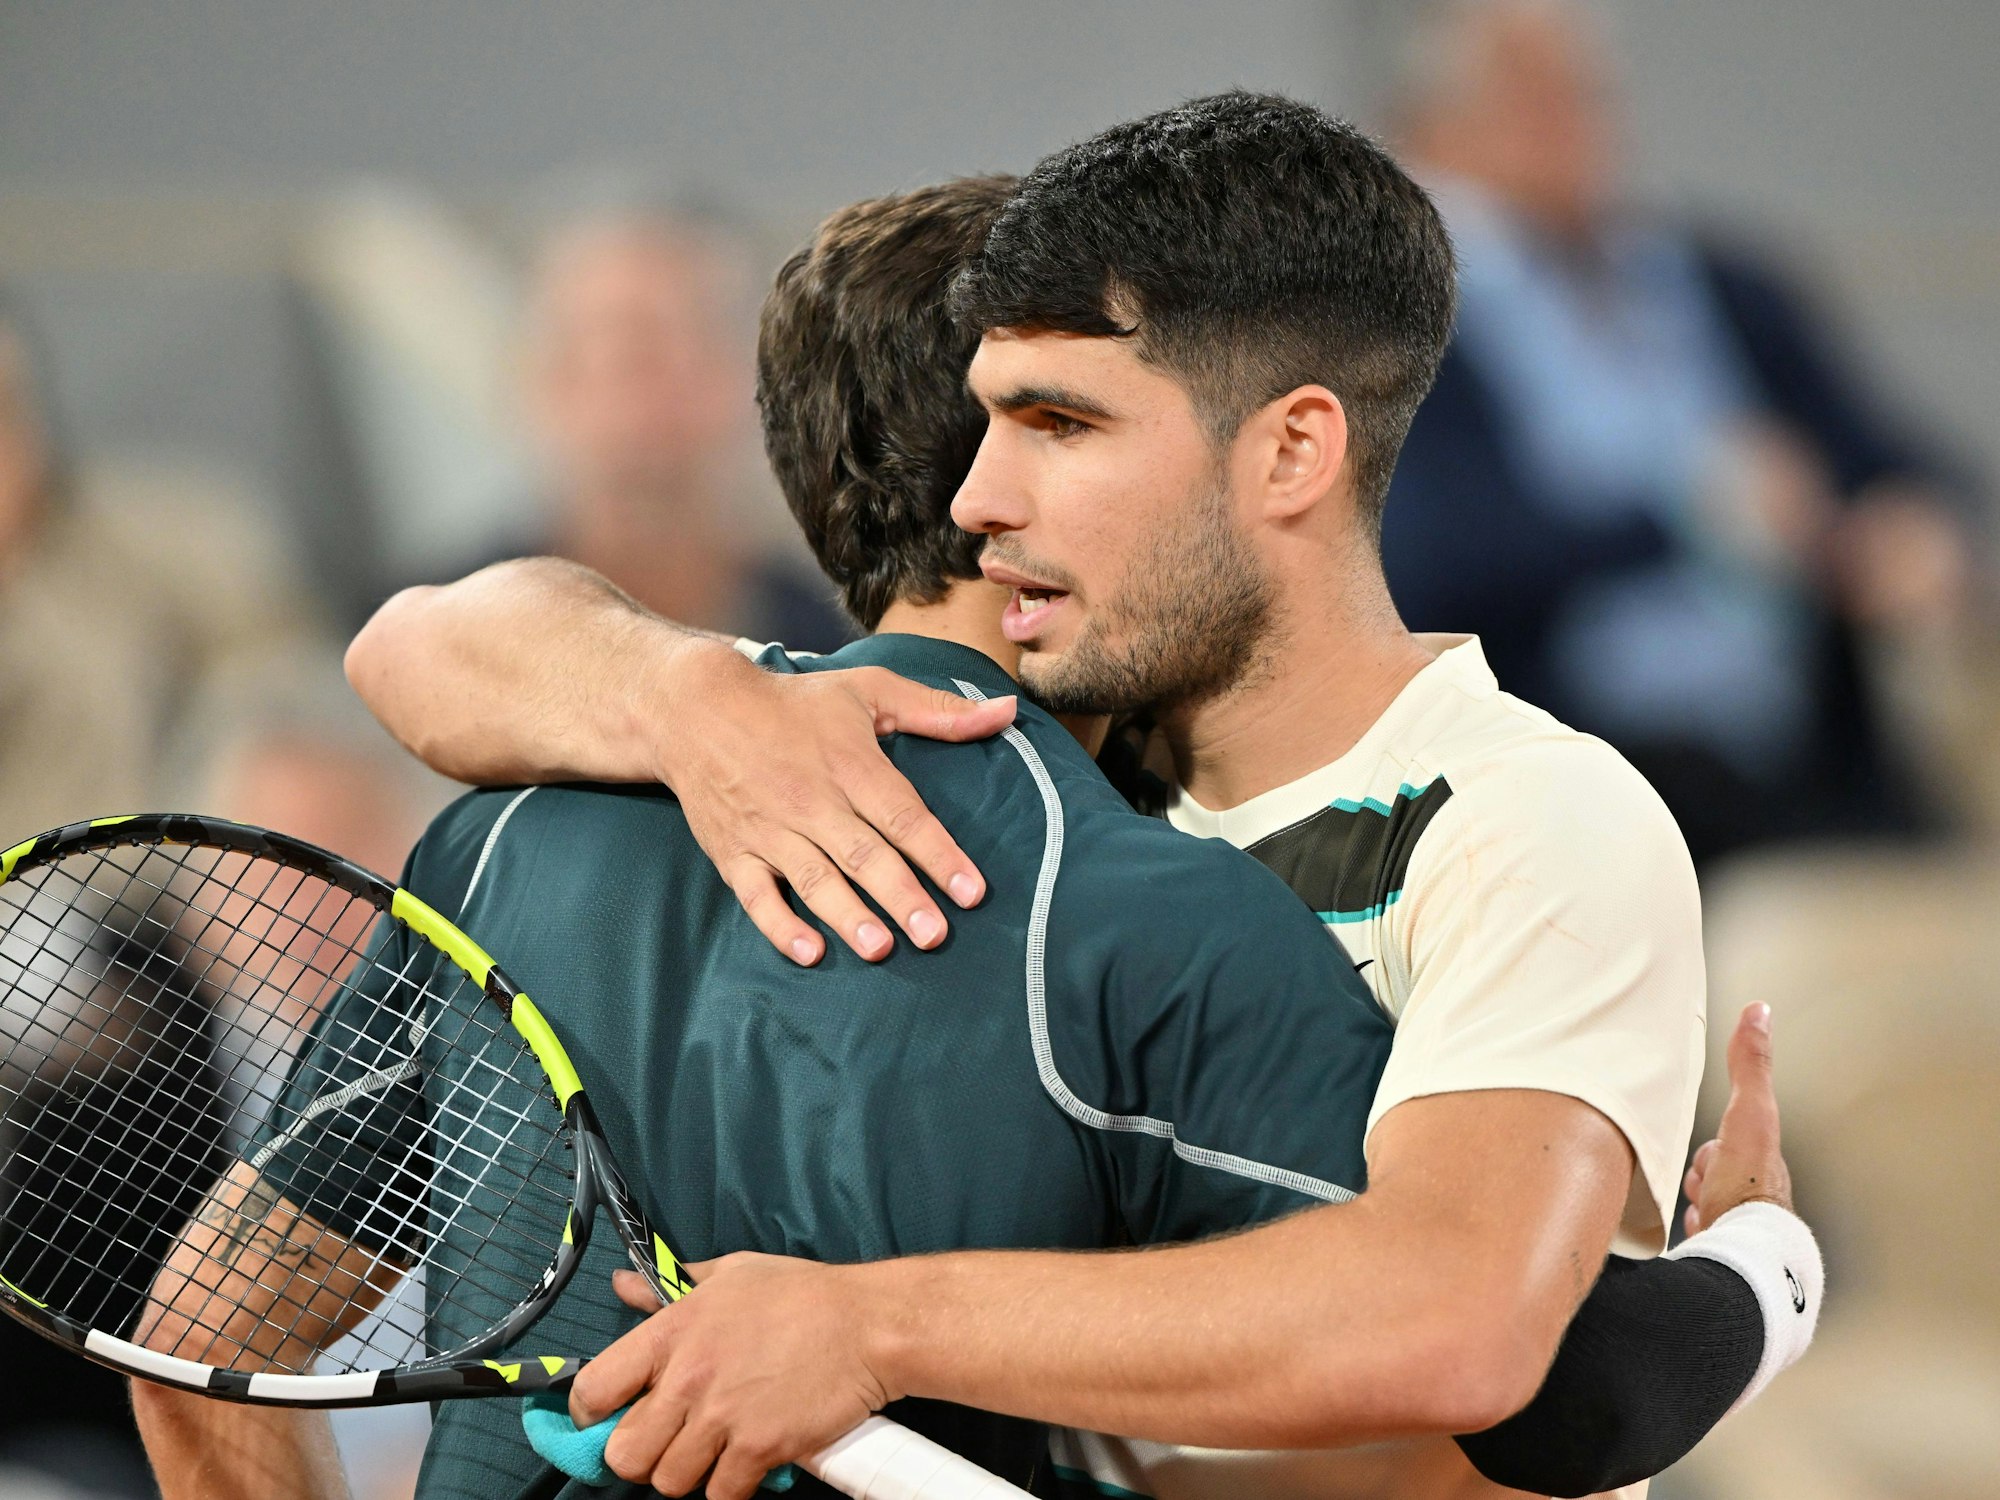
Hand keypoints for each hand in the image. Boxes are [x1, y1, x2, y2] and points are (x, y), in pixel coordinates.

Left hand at [570, 1255, 891, 1498]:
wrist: (866, 1325)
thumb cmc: (800, 1295)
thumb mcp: (730, 1274)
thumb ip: (668, 1287)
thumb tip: (624, 1285)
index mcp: (672, 1331)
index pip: (594, 1390)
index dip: (593, 1413)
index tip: (609, 1417)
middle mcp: (688, 1378)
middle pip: (625, 1455)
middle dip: (642, 1455)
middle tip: (668, 1441)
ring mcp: (723, 1418)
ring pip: (669, 1482)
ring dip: (688, 1473)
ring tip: (712, 1450)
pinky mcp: (759, 1449)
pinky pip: (720, 1495)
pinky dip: (729, 1486)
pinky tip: (746, 1460)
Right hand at [656, 648, 1016, 963]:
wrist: (696, 709)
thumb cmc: (796, 702)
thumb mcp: (869, 690)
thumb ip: (939, 710)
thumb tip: (1008, 710)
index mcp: (850, 764)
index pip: (902, 814)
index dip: (938, 854)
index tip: (972, 891)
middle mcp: (812, 800)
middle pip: (863, 854)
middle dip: (901, 896)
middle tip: (935, 935)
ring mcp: (770, 829)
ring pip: (814, 879)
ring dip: (847, 916)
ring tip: (880, 949)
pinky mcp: (735, 852)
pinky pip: (756, 895)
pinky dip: (780, 926)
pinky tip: (810, 953)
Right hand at [1683, 1003, 1793, 1237]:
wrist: (1740, 1249)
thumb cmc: (1745, 1183)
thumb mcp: (1749, 1112)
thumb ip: (1750, 1065)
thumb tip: (1759, 1012)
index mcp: (1760, 1163)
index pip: (1725, 1148)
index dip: (1710, 1148)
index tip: (1708, 1153)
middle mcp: (1753, 1195)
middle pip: (1713, 1175)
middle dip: (1700, 1174)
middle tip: (1698, 1180)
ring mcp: (1737, 1225)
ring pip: (1706, 1205)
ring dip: (1696, 1202)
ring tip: (1695, 1206)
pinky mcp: (1721, 1251)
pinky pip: (1700, 1236)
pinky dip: (1694, 1231)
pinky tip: (1693, 1231)